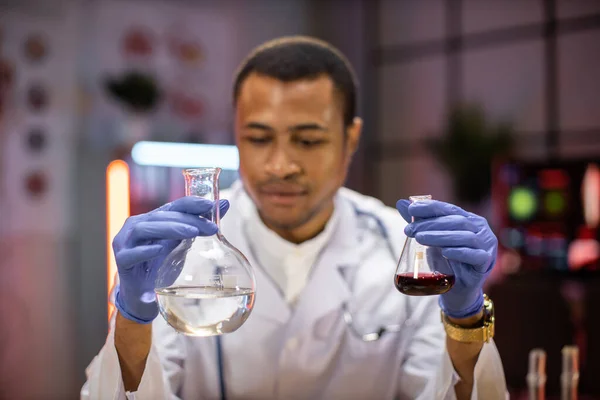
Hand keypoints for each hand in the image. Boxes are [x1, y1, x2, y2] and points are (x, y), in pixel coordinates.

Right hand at [113, 197, 229, 322]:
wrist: (143, 294)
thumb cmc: (161, 265)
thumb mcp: (183, 244)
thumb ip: (199, 225)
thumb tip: (224, 204)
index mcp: (153, 219)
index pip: (174, 205)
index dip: (192, 203)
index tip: (211, 205)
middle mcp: (137, 225)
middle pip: (163, 216)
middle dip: (188, 220)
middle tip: (210, 227)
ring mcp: (125, 242)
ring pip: (144, 228)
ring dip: (170, 228)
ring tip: (192, 233)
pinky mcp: (121, 261)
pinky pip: (131, 254)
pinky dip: (145, 251)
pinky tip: (159, 250)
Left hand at [396, 199, 496, 318]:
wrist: (458, 288)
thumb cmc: (446, 260)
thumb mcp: (432, 239)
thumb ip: (420, 222)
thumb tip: (401, 203)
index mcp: (468, 218)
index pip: (449, 209)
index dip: (430, 207)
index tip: (411, 209)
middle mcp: (480, 229)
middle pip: (456, 222)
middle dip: (430, 224)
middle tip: (409, 230)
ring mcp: (486, 245)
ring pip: (464, 237)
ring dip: (441, 236)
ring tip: (420, 239)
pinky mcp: (486, 262)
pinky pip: (475, 256)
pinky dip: (459, 253)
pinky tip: (445, 252)